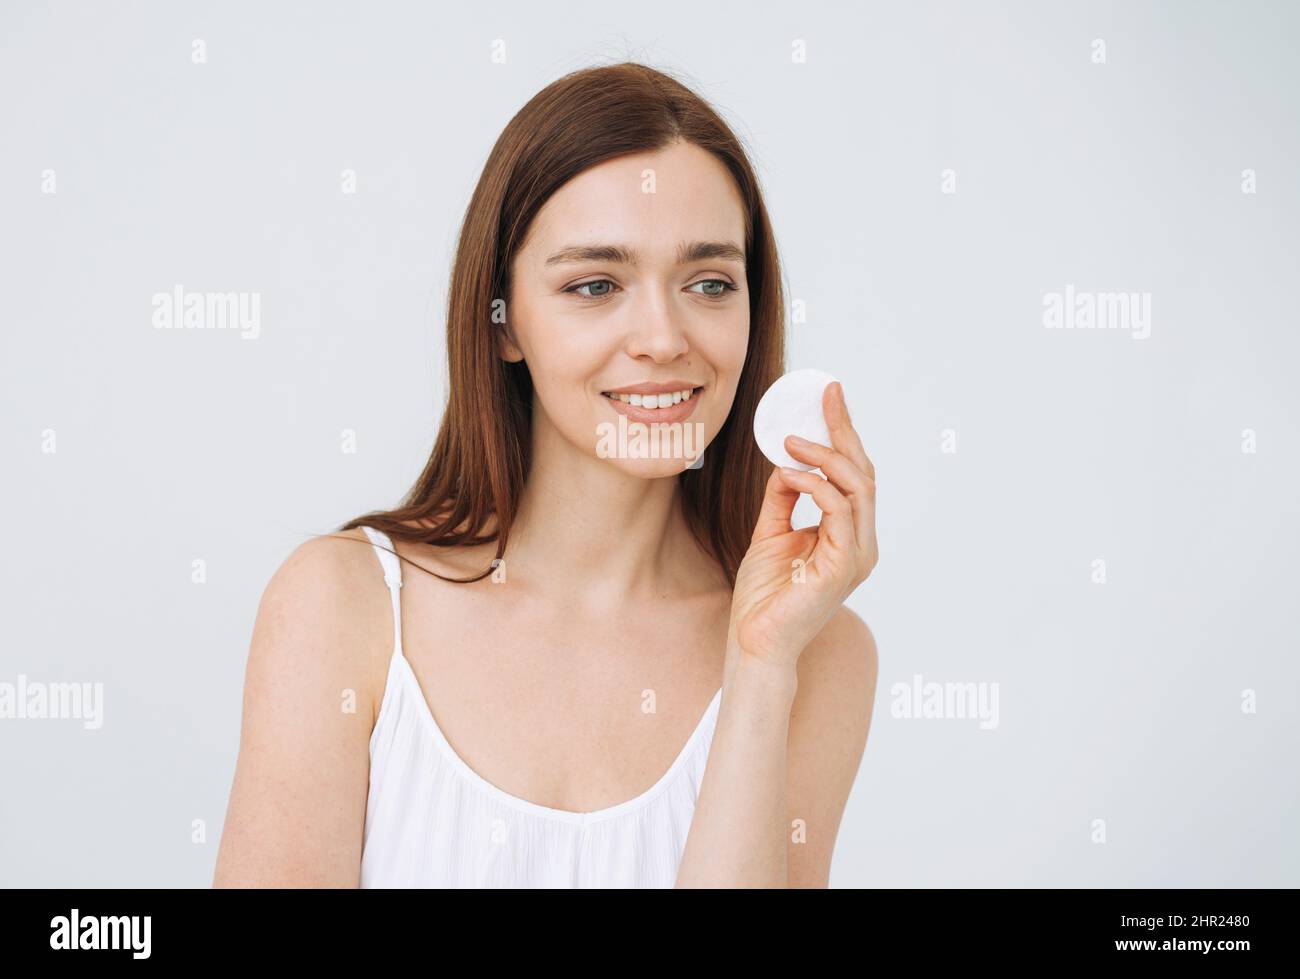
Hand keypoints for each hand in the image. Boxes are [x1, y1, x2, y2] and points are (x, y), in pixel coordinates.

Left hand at [729, 381, 877, 670]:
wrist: (755, 641)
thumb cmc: (764, 595)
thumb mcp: (770, 532)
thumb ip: (782, 498)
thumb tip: (787, 462)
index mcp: (849, 535)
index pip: (855, 476)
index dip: (844, 435)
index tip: (829, 397)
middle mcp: (861, 543)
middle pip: (863, 474)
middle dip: (845, 430)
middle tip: (827, 395)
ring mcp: (857, 555)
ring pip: (857, 488)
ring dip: (825, 457)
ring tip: (792, 440)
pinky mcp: (843, 566)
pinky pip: (838, 512)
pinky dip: (816, 485)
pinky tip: (789, 472)